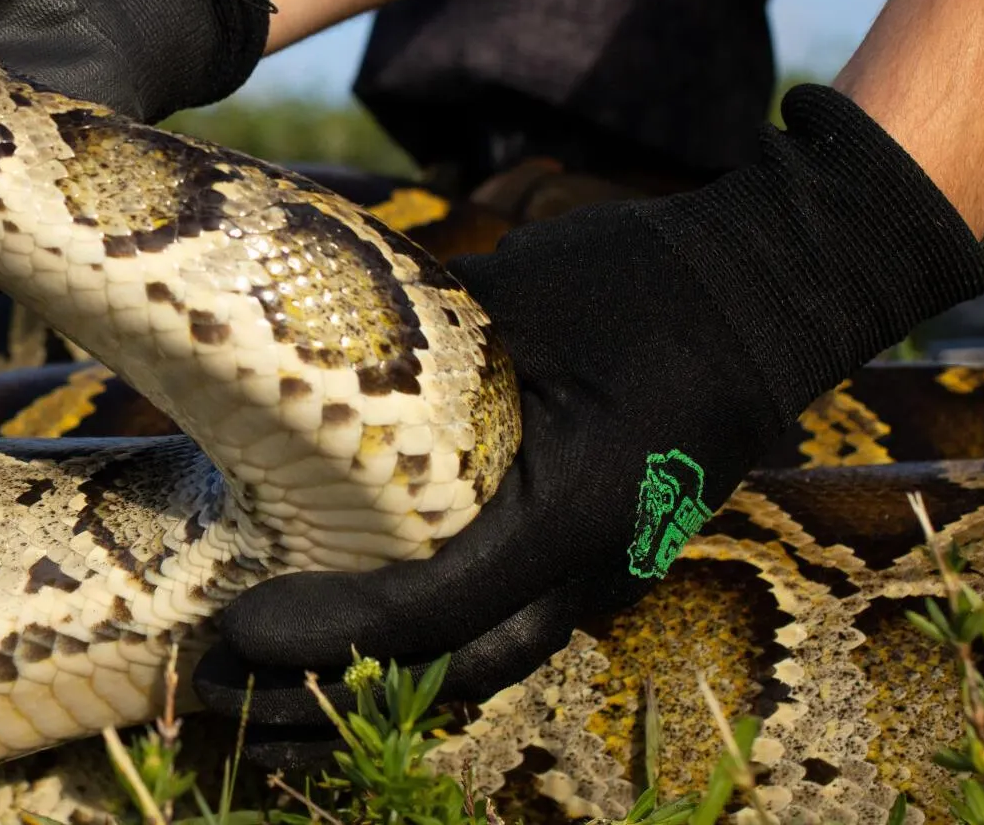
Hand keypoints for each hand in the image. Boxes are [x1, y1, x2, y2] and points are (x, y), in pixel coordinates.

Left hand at [193, 85, 983, 770]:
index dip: (323, 636)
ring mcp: (599, 576)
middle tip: (212, 691)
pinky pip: (492, 635)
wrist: (771, 293)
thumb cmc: (644, 280)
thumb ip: (409, 324)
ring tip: (256, 703)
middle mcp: (591, 567)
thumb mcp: (517, 292)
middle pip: (442, 675)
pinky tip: (337, 657)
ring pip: (469, 671)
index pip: (429, 609)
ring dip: (362, 696)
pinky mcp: (590, 565)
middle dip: (322, 699)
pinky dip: (411, 660)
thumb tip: (273, 320)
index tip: (233, 633)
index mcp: (573, 507)